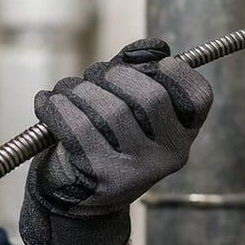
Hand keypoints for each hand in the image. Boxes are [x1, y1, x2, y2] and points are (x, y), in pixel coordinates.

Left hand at [20, 39, 212, 244]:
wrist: (75, 197)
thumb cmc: (104, 140)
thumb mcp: (132, 112)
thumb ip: (142, 74)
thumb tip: (153, 47)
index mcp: (182, 136)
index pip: (198, 96)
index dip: (173, 71)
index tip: (147, 63)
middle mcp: (169, 156)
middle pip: (151, 96)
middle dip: (114, 74)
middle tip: (92, 74)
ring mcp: (138, 170)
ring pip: (111, 110)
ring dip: (78, 89)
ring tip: (63, 91)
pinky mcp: (103, 178)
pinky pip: (79, 129)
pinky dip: (56, 109)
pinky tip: (47, 104)